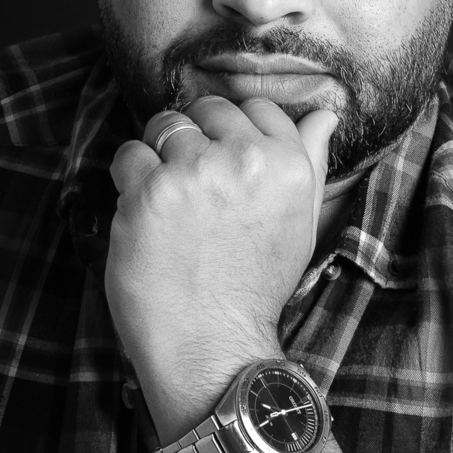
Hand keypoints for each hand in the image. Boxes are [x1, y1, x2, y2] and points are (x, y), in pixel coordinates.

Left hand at [106, 96, 336, 441]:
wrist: (214, 346)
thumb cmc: (255, 289)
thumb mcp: (301, 224)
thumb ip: (310, 162)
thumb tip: (324, 115)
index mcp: (288, 165)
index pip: (256, 106)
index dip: (231, 132)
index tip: (222, 164)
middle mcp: (245, 160)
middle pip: (206, 109)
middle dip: (193, 139)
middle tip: (192, 188)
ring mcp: (194, 173)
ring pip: (164, 125)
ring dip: (159, 157)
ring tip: (168, 203)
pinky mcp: (149, 192)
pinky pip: (128, 155)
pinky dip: (128, 180)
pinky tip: (145, 215)